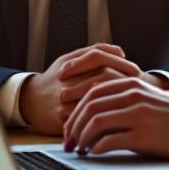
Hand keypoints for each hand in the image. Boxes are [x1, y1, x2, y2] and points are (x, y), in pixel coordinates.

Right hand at [19, 44, 155, 134]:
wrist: (30, 102)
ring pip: (98, 99)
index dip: (122, 63)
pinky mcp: (62, 118)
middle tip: (138, 88)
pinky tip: (118, 117)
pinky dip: (105, 117)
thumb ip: (93, 51)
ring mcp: (64, 99)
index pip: (101, 58)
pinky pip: (88, 119)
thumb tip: (120, 51)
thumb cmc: (54, 79)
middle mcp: (66, 79)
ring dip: (117, 101)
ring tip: (131, 102)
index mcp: (69, 63)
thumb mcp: (69, 59)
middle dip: (124, 83)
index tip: (136, 72)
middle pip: (103, 78)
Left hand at [60, 79, 168, 158]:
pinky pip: (109, 141)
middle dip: (73, 126)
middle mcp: (133, 96)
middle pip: (89, 107)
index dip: (75, 110)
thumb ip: (124, 101)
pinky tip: (94, 153)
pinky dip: (96, 148)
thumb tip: (95, 115)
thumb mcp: (148, 99)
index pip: (91, 94)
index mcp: (131, 85)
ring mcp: (138, 115)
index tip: (69, 126)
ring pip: (95, 123)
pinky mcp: (144, 135)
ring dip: (82, 138)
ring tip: (79, 149)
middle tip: (68, 141)